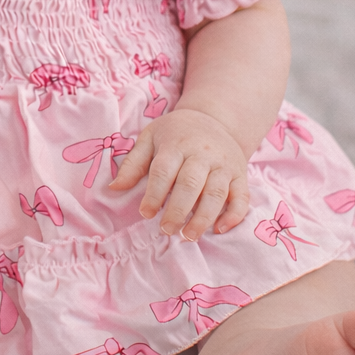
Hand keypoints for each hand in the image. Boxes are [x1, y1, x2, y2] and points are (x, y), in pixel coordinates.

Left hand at [109, 109, 249, 240]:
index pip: (164, 171)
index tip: (145, 213)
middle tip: (166, 230)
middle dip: (177, 210)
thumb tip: (113, 188)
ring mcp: (224, 164)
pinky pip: (242, 197)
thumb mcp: (150, 138)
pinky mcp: (240, 175)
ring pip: (217, 194)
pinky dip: (233, 215)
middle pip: (191, 184)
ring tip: (188, 236)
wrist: (213, 118)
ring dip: (203, 218)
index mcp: (176, 143)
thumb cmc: (175, 133)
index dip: (154, 194)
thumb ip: (133, 164)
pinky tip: (219, 229)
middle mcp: (202, 153)